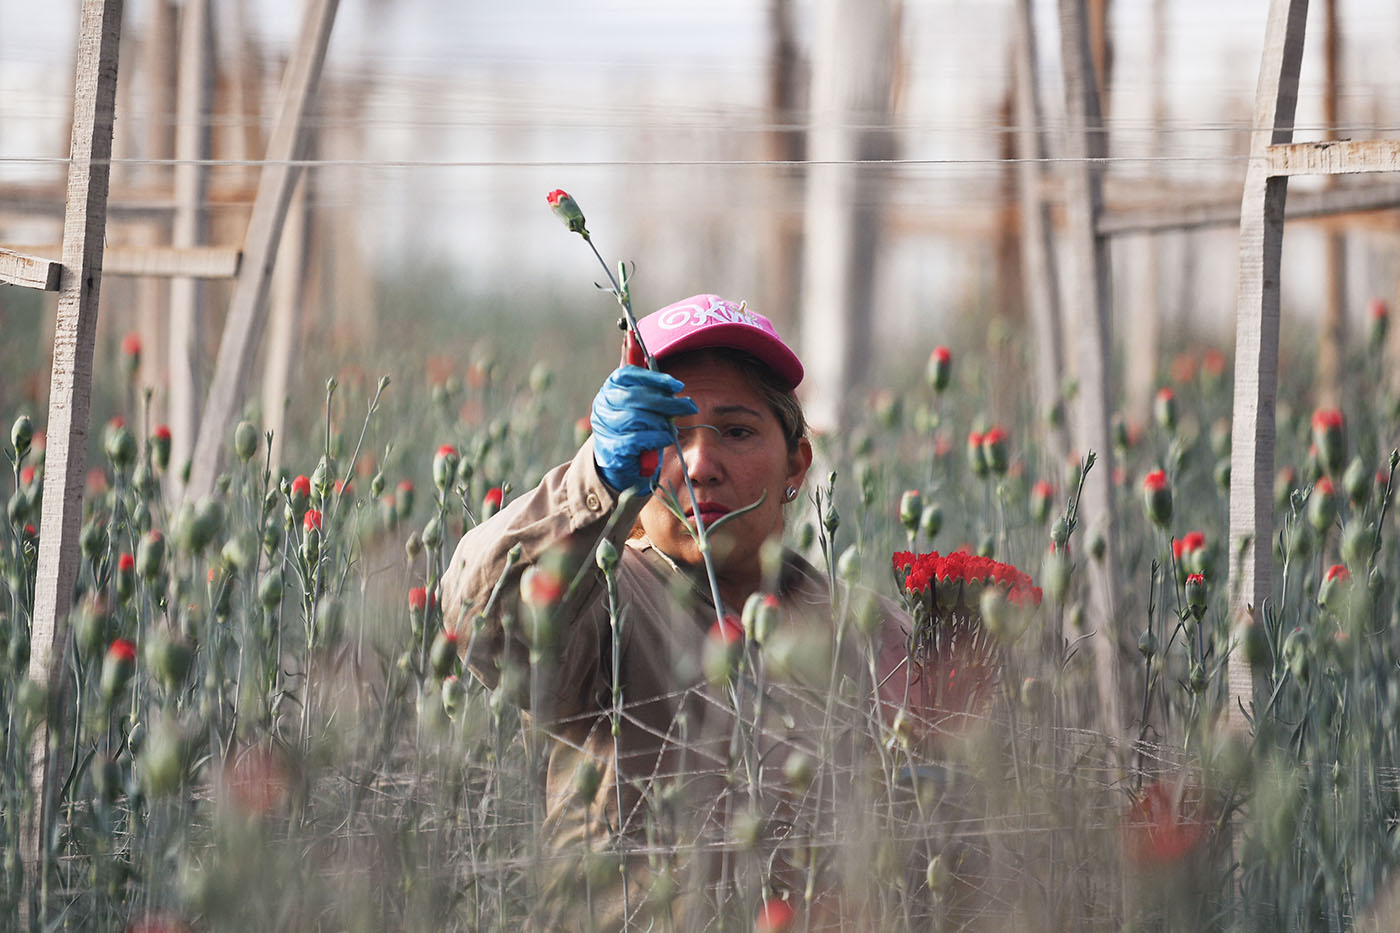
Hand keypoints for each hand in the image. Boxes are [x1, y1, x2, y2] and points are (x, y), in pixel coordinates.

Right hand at [590, 365, 696, 492]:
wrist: (620, 460)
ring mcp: (604, 426)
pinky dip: (655, 438)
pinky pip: (636, 439)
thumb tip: (634, 337)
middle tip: (690, 406)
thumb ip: (645, 379)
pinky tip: (665, 438)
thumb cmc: (636, 424)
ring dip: (661, 423)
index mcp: (611, 386)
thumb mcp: (642, 400)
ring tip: (672, 427)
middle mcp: (603, 403)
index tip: (677, 386)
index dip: (655, 378)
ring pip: (636, 418)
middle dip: (667, 402)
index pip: (629, 374)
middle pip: (636, 397)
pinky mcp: (610, 447)